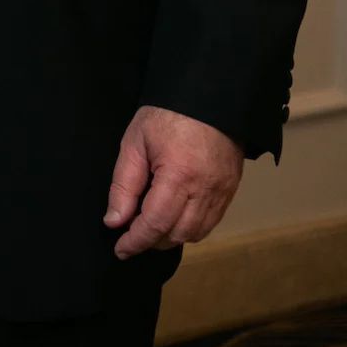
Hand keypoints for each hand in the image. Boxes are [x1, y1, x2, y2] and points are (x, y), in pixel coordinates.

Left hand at [103, 105, 243, 257]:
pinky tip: (174, 219)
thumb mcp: (135, 143)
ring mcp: (222, 191)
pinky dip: (190, 228)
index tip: (120, 249)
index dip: (136, 241)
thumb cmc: (166, 115)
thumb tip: (114, 221)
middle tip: (131, 235)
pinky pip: (211, 222)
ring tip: (151, 228)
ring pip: (196, 233)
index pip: (155, 224)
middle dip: (151, 241)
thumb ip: (124, 185)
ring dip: (171, 237)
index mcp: (178, 175)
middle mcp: (205, 189)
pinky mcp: (231, 189)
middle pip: (177, 234)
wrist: (209, 96)